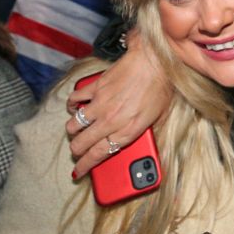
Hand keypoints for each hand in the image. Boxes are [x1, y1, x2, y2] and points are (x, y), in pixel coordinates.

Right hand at [66, 29, 172, 176]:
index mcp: (128, 130)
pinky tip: (76, 106)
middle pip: (82, 143)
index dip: (85, 166)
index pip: (99, 155)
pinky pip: (75, 99)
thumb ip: (144, 132)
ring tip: (77, 130)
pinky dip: (73, 105)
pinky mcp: (96, 87)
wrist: (156, 61)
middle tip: (78, 150)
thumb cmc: (161, 88)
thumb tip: (135, 143)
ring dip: (73, 130)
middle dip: (76, 150)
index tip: (78, 171)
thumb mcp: (158, 118)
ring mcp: (101, 103)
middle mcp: (111, 120)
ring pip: (73, 125)